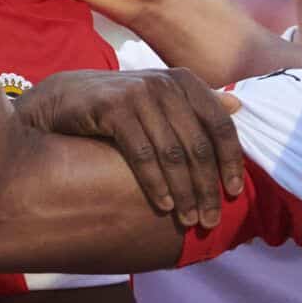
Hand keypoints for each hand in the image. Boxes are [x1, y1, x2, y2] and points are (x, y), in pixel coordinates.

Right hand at [13, 67, 244, 229]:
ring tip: (190, 220)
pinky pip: (142, 153)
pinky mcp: (114, 108)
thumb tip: (238, 104)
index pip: (220, 126)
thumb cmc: (119, 105)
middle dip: (208, 187)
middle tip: (211, 220)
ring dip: (184, 192)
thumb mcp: (160, 99)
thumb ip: (196, 104)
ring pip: (172, 153)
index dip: (231, 161)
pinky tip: (163, 206)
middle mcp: (166, 84)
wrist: (63, 98)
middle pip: (198, 145)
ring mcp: (140, 94)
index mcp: (185, 82)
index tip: (235, 193)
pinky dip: (155, 183)